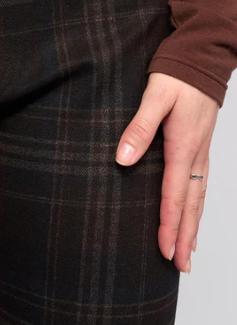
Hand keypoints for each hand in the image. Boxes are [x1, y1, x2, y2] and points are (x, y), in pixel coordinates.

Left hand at [115, 71, 218, 273]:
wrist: (201, 56)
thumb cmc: (177, 74)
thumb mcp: (155, 97)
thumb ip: (139, 128)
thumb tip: (122, 159)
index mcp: (183, 146)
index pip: (174, 195)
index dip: (169, 225)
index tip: (165, 251)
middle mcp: (196, 153)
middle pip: (191, 204)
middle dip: (186, 237)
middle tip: (181, 267)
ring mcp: (201, 151)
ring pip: (199, 197)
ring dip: (193, 226)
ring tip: (189, 252)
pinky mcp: (200, 145)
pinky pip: (201, 184)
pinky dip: (197, 206)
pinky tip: (193, 214)